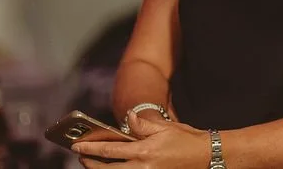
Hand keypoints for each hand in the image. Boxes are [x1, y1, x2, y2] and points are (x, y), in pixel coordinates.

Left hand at [73, 112, 210, 168]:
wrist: (205, 155)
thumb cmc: (185, 139)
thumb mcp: (165, 127)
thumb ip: (143, 124)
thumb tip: (128, 118)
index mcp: (145, 151)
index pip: (111, 150)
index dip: (91, 148)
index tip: (77, 146)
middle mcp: (143, 167)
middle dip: (91, 164)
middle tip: (81, 157)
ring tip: (92, 164)